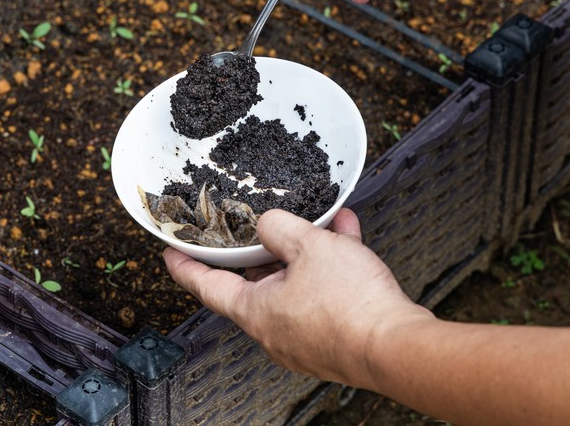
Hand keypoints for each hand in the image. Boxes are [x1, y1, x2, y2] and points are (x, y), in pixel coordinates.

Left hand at [163, 208, 431, 387]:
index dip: (185, 266)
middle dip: (264, 249)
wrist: (399, 347)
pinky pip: (322, 294)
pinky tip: (347, 237)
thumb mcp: (308, 245)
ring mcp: (303, 336)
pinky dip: (330, 267)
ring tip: (322, 222)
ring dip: (305, 251)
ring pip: (295, 283)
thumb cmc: (351, 306)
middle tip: (263, 226)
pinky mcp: (332, 337)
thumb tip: (268, 224)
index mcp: (256, 311)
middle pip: (255, 282)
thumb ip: (279, 227)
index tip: (170, 254)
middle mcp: (275, 329)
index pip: (206, 286)